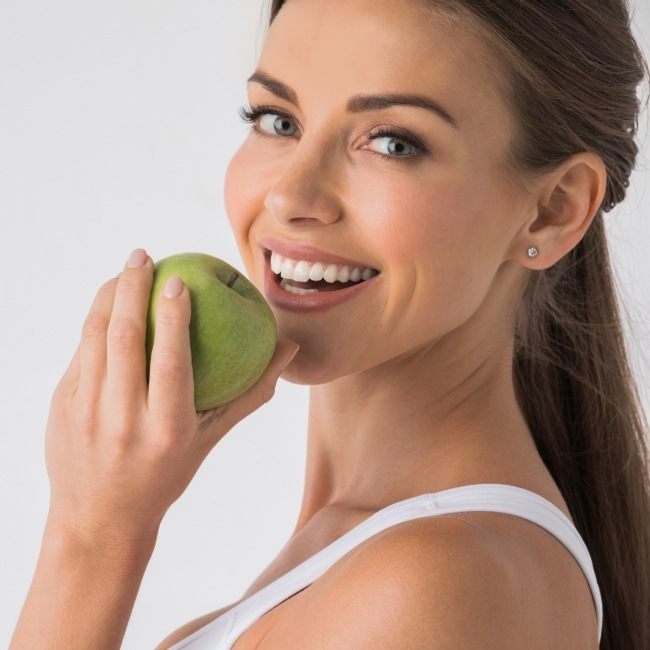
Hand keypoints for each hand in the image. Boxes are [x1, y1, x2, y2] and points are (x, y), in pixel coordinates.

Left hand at [44, 248, 298, 546]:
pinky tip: (105, 306)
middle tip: (142, 255)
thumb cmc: (165, 475)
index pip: (170, 359)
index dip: (173, 315)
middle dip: (131, 287)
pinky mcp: (59, 408)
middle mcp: (123, 418)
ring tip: (123, 271)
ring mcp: (84, 412)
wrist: (99, 518)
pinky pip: (79, 354)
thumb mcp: (210, 439)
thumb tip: (289, 349)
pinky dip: (93, 323)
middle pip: (124, 337)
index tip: (177, 279)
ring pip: (94, 338)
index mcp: (167, 428)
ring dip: (107, 297)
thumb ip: (249, 392)